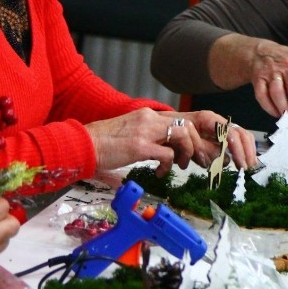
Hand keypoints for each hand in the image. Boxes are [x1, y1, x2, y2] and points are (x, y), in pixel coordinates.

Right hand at [85, 108, 258, 176]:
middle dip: (201, 143)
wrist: (81, 144)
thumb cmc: (103, 144)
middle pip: (190, 123)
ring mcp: (145, 130)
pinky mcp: (139, 145)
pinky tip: (160, 172)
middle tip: (200, 160)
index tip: (206, 147)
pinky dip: (169, 165)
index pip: (184, 118)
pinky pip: (167, 154)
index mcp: (149, 115)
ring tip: (181, 165)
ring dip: (188, 153)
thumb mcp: (131, 138)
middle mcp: (150, 118)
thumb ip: (150, 144)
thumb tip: (164, 160)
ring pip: (183, 135)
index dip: (201, 131)